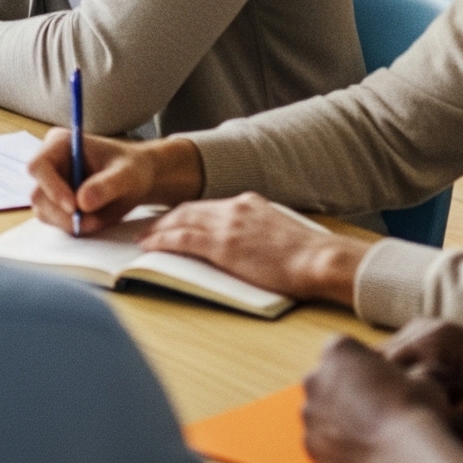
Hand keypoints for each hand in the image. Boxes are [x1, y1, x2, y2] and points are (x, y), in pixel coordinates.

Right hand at [29, 129, 204, 234]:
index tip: (74, 207)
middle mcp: (50, 163)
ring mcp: (50, 184)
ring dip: (69, 223)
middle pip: (38, 194)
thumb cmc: (131, 168)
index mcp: (60, 144)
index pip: (39, 166)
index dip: (51, 187)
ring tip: (98, 221)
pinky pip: (55, 222)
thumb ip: (107, 185)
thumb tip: (82, 202)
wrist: (136, 179)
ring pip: (44, 211)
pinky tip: (94, 220)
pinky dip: (73, 227)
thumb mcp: (127, 174)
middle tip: (92, 223)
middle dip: (62, 214)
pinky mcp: (55, 203)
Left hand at [140, 193, 368, 306]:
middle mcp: (234, 208)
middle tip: (148, 226)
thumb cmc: (309, 256)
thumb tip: (247, 243)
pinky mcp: (222, 245)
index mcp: (249, 203)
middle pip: (189, 209)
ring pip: (180, 221)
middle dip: (166, 218)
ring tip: (143, 237)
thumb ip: (258, 231)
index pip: (208, 206)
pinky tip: (149, 246)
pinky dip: (162, 241)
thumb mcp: (279, 232)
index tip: (173, 219)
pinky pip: (182, 240)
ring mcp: (226, 225)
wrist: (320, 260)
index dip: (187, 213)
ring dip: (158, 229)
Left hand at [303, 336, 462, 462]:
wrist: (408, 458)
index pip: (345, 353)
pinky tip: (360, 454)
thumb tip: (417, 376)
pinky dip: (335, 447)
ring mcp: (310, 412)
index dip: (365, 369)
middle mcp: (316, 377)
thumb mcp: (423, 378)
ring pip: (321, 412)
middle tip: (374, 411)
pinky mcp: (311, 444)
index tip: (380, 384)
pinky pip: (321, 442)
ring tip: (369, 436)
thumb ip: (407, 373)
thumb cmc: (417, 413)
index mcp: (338, 350)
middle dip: (345, 393)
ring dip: (338, 420)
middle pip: (327, 380)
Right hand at [385, 320, 462, 433]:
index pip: (385, 365)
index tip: (383, 424)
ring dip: (387, 386)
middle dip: (379, 390)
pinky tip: (409, 403)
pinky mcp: (425, 339)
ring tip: (397, 415)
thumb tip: (415, 430)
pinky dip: (397, 381)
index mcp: (437, 340)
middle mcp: (423, 328)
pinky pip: (397, 359)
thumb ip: (451, 418)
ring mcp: (422, 329)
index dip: (380, 396)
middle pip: (377, 360)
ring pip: (384, 359)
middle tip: (385, 423)